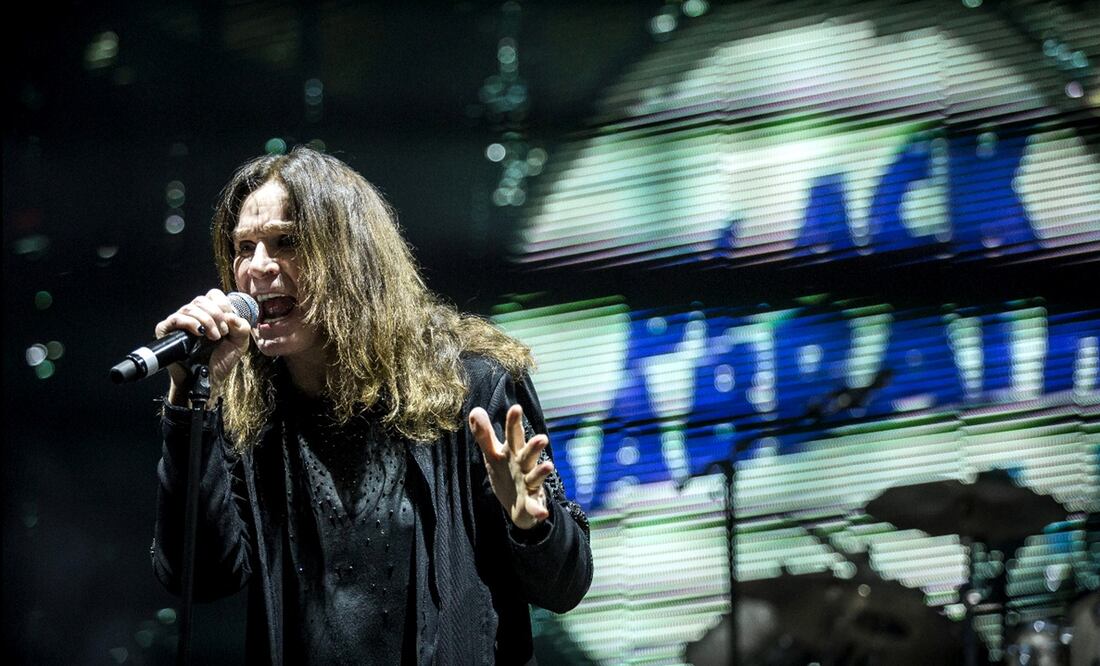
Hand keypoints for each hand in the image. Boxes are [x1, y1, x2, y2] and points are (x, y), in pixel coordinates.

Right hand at [155, 289, 251, 403]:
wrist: (207, 379)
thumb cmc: (220, 360)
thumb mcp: (239, 342)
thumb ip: (242, 326)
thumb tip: (231, 315)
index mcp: (209, 313)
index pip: (214, 295)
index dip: (223, 305)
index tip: (229, 324)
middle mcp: (193, 314)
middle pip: (202, 300)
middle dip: (216, 315)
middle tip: (222, 333)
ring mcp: (179, 322)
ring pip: (190, 308)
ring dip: (206, 321)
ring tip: (214, 337)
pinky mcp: (167, 331)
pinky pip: (175, 319)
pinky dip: (190, 323)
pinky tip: (199, 333)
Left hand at [468, 404, 553, 529]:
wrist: (518, 505)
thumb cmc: (507, 472)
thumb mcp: (493, 454)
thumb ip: (484, 435)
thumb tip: (475, 410)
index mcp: (513, 452)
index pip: (512, 435)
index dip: (513, 423)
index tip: (516, 408)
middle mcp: (523, 465)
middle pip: (528, 454)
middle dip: (534, 447)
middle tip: (542, 438)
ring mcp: (528, 483)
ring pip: (535, 476)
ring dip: (541, 472)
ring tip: (548, 466)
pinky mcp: (530, 502)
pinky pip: (534, 506)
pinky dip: (538, 510)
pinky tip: (542, 512)